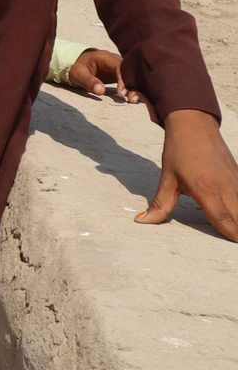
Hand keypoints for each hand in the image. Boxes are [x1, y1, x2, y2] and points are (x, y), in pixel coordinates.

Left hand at [62, 47, 140, 103]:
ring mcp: (122, 69)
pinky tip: (136, 100)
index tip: (122, 93)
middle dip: (133, 85)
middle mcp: (117, 61)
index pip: (120, 67)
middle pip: (130, 72)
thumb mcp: (78, 74)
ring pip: (133, 78)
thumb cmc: (78, 68)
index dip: (123, 80)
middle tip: (132, 99)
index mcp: (107, 58)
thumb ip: (89, 81)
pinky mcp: (123, 76)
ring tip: (134, 101)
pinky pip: (132, 83)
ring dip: (136, 89)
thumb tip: (101, 91)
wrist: (79, 65)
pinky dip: (135, 90)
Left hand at [139, 110, 237, 240]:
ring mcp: (236, 182)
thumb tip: (142, 221)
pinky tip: (233, 211)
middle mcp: (227, 188)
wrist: (194, 124)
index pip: (225, 222)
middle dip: (237, 232)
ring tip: (232, 228)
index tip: (228, 245)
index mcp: (207, 191)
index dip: (230, 236)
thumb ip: (160, 204)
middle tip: (230, 240)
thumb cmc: (179, 151)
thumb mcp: (168, 178)